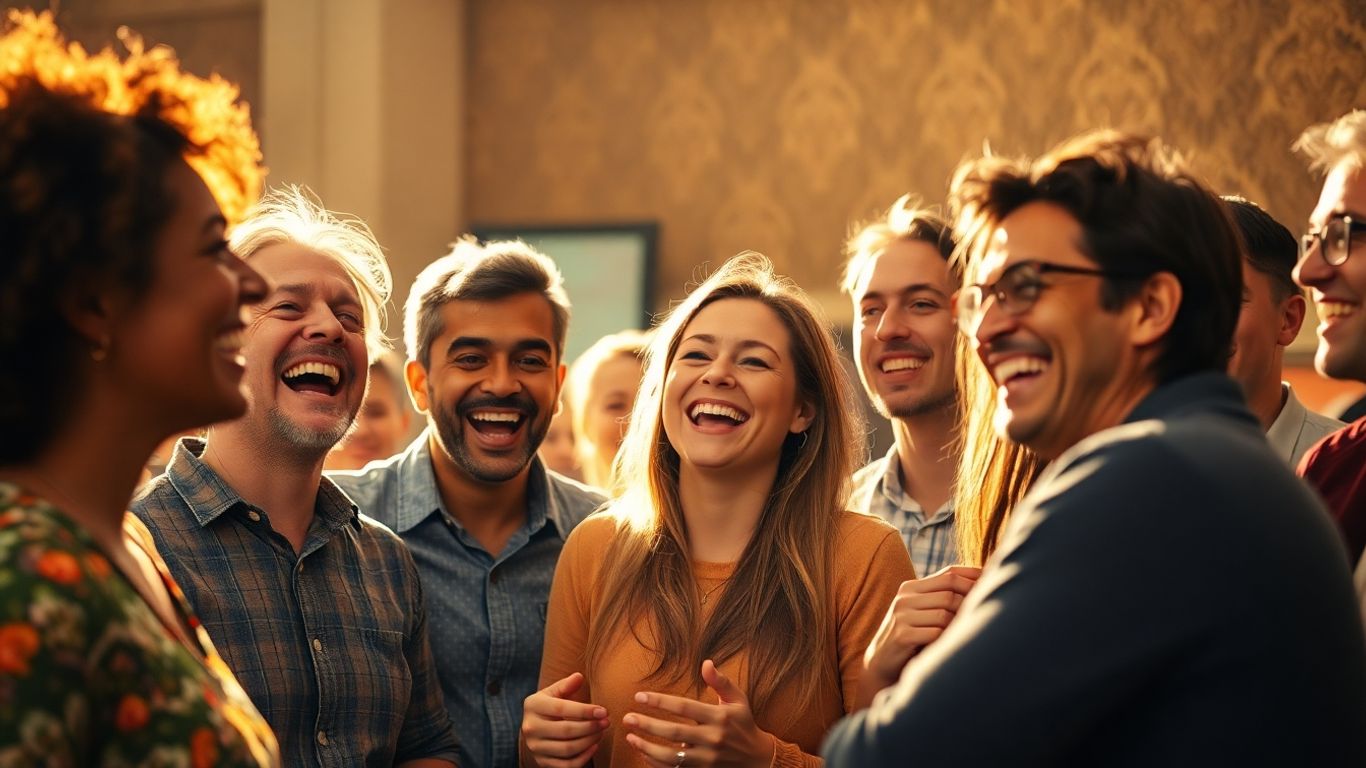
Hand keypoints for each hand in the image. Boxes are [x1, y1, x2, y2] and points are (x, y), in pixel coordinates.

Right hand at [522, 672, 609, 767]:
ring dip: (589, 741)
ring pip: (568, 749)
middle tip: (606, 722)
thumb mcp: (554, 692)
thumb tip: (578, 677)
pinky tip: (594, 746)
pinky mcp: (542, 762)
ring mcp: (535, 747)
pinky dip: (583, 758)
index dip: (584, 711)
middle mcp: (530, 728)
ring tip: (601, 732)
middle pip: (566, 730)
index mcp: (533, 705)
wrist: (535, 727)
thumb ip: (566, 685)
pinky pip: (566, 765)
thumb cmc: (551, 706)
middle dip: (590, 727)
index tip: (603, 711)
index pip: (561, 709)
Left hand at [622, 660, 774, 766]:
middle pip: (674, 732)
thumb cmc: (743, 724)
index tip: (639, 696)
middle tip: (627, 718)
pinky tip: (643, 754)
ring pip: (671, 756)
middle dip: (648, 724)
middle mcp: (712, 739)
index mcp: (719, 717)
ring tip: (630, 737)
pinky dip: (657, 764)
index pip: (684, 707)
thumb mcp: (738, 700)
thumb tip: (706, 662)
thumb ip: (721, 681)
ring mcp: (707, 759)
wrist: (758, 760)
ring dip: (647, 747)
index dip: (660, 701)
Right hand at [858, 565, 981, 706]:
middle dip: (970, 602)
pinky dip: (946, 639)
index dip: (973, 577)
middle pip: (949, 592)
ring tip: (962, 634)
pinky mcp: (902, 635)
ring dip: (957, 625)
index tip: (993, 583)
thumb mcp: (922, 612)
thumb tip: (983, 584)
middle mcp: (904, 598)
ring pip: (945, 613)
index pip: (949, 573)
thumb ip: (942, 598)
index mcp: (911, 587)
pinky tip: (947, 646)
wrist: (881, 663)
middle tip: (982, 613)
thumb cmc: (911, 636)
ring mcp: (901, 615)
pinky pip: (935, 632)